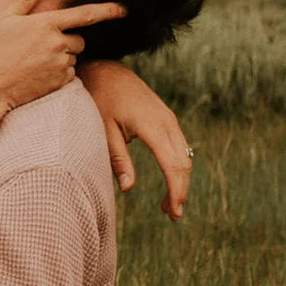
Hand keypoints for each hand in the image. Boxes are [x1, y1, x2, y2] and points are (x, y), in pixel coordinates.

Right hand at [0, 0, 125, 136]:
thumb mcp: (4, 19)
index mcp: (47, 24)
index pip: (86, 15)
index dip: (108, 10)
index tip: (124, 9)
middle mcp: (58, 43)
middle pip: (79, 39)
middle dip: (68, 40)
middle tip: (42, 45)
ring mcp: (61, 64)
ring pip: (73, 56)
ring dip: (63, 56)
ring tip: (36, 60)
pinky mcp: (60, 81)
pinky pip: (69, 72)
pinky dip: (59, 71)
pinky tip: (38, 72)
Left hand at [80, 60, 192, 218]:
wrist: (105, 70)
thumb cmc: (100, 99)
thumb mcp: (103, 130)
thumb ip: (117, 159)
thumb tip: (128, 188)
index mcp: (151, 125)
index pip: (171, 163)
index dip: (175, 190)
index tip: (173, 211)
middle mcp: (166, 121)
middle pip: (183, 162)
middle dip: (180, 190)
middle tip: (171, 215)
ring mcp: (169, 119)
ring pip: (185, 155)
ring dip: (180, 180)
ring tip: (168, 205)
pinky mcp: (167, 119)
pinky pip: (180, 147)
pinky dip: (178, 166)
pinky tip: (170, 181)